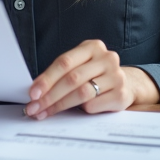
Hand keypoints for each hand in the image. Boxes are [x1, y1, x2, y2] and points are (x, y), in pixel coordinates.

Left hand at [24, 39, 159, 117]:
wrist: (126, 84)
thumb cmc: (95, 75)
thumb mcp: (80, 66)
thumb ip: (62, 74)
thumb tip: (36, 91)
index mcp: (92, 47)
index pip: (64, 62)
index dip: (46, 78)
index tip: (33, 92)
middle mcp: (107, 58)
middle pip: (72, 78)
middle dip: (50, 95)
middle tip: (35, 107)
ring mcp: (116, 76)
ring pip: (82, 93)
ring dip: (60, 105)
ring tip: (46, 112)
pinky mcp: (121, 94)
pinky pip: (94, 105)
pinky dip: (81, 110)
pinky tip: (75, 112)